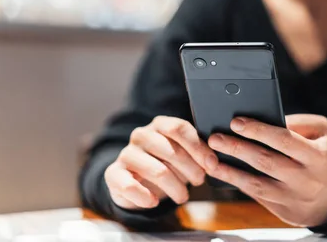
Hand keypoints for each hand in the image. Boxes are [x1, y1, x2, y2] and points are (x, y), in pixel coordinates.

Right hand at [104, 116, 218, 209]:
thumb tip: (213, 162)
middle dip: (191, 169)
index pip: (179, 128)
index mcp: (160, 124)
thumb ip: (196, 152)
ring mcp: (126, 153)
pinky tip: (154, 202)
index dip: (198, 147)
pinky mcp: (113, 173)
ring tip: (183, 196)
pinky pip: (130, 186)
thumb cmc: (166, 164)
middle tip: (200, 181)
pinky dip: (145, 197)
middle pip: (171, 151)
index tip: (211, 164)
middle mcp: (141, 135)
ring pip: (157, 171)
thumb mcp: (182, 154)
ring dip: (175, 187)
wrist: (135, 180)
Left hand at [206, 114, 326, 226]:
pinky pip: (257, 196)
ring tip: (211, 159)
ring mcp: (295, 198)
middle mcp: (307, 179)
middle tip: (215, 138)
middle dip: (237, 148)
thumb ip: (298, 122)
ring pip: (256, 184)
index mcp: (319, 156)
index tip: (236, 122)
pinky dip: (238, 185)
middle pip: (265, 161)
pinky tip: (224, 173)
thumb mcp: (323, 132)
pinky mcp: (284, 211)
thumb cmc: (326, 155)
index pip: (284, 140)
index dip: (258, 130)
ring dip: (230, 171)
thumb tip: (264, 119)